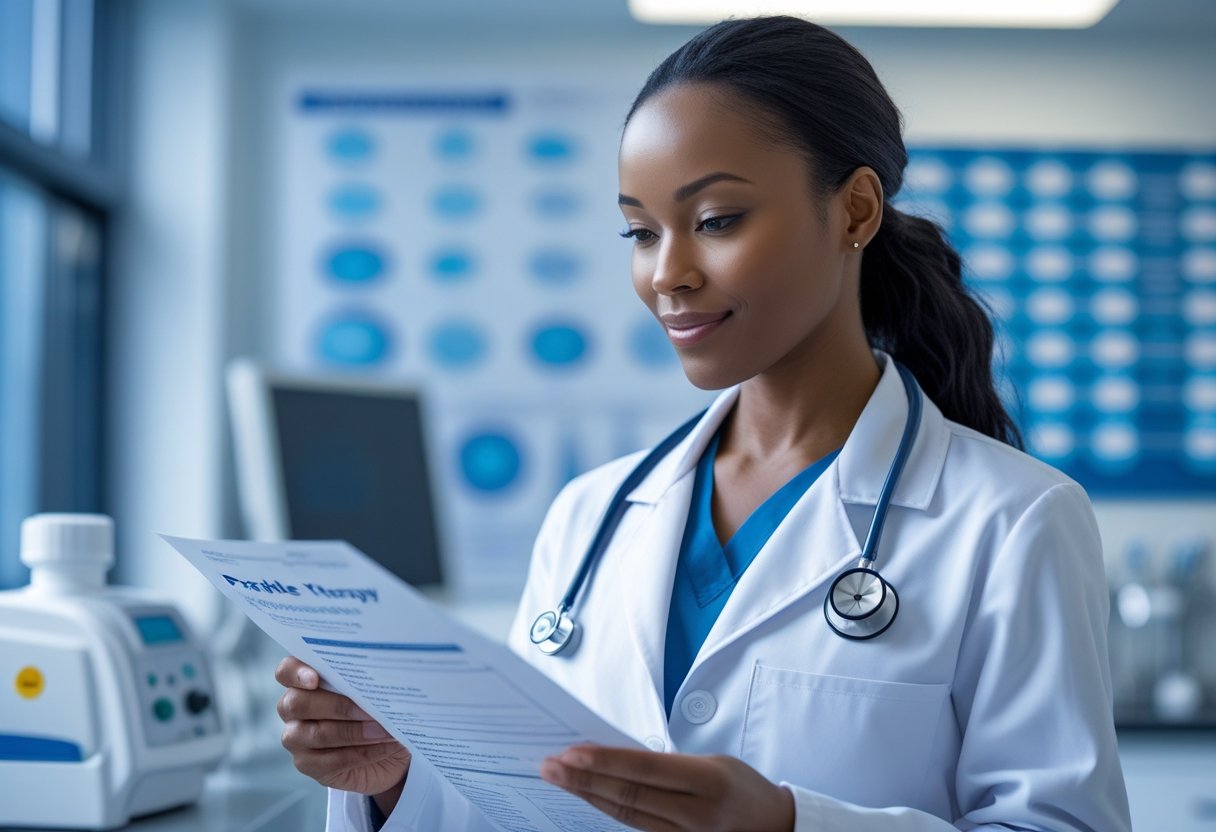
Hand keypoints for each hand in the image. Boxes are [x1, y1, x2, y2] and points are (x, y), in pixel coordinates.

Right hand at [275, 656, 410, 809]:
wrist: (386, 751)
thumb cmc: (377, 711)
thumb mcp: (374, 692)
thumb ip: (366, 681)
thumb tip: (381, 675)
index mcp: (304, 680)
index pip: (286, 670)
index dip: (295, 673)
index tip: (315, 679)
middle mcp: (293, 708)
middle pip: (297, 703)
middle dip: (337, 706)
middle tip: (369, 708)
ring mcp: (296, 737)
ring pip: (316, 734)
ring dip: (354, 732)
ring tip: (382, 730)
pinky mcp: (308, 764)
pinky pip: (330, 761)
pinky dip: (361, 753)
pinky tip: (383, 747)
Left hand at [540, 744, 793, 831]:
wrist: (778, 829)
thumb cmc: (745, 789)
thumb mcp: (716, 764)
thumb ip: (670, 764)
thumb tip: (618, 757)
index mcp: (709, 781)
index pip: (645, 770)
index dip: (604, 762)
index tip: (570, 753)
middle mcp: (697, 815)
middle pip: (630, 797)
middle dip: (584, 781)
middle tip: (549, 766)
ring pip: (628, 818)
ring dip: (589, 797)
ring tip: (559, 780)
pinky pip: (639, 831)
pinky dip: (610, 814)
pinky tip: (590, 800)